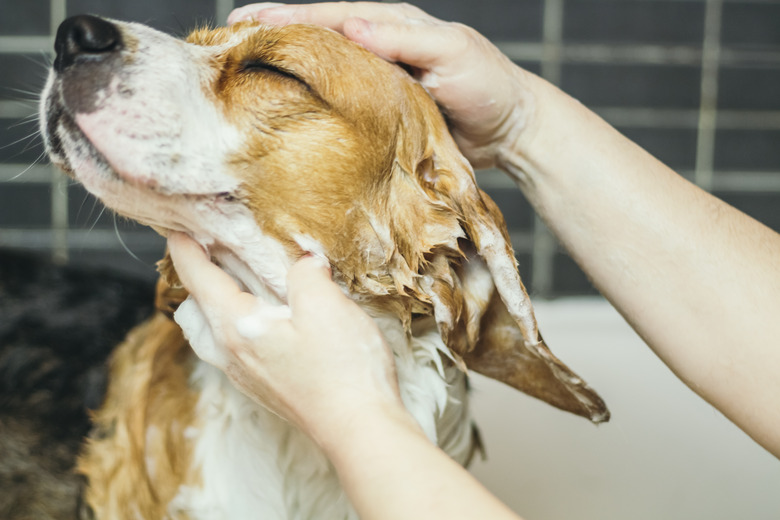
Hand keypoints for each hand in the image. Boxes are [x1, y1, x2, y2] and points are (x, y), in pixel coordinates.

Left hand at [167, 232, 405, 444]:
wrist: (360, 430)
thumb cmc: (341, 371)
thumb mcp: (326, 305)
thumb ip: (305, 274)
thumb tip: (303, 263)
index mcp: (235, 327)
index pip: (197, 279)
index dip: (185, 249)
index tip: (178, 227)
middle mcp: (231, 354)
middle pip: (193, 310)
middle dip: (197, 277)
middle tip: (216, 250)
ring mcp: (247, 375)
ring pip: (210, 333)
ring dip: (215, 304)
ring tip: (241, 283)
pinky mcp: (266, 387)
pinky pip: (233, 349)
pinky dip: (236, 324)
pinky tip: (271, 318)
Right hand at [228, 2, 534, 168]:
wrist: (512, 130)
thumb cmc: (488, 85)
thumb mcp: (452, 53)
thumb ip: (404, 40)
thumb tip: (351, 25)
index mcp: (393, 26)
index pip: (333, 15)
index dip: (290, 16)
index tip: (248, 19)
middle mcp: (380, 49)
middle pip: (320, 36)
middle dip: (277, 33)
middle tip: (230, 35)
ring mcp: (379, 82)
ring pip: (326, 69)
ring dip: (288, 65)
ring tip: (246, 66)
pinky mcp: (382, 114)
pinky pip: (341, 103)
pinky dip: (313, 100)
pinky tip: (289, 106)